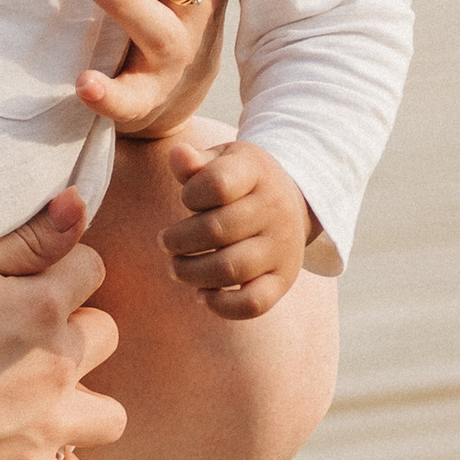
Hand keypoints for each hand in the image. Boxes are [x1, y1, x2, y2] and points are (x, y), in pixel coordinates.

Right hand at [0, 195, 128, 459]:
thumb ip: (28, 238)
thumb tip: (80, 203)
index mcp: (44, 306)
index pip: (93, 269)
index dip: (63, 272)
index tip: (29, 286)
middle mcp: (60, 365)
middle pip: (106, 336)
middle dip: (75, 335)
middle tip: (25, 345)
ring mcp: (51, 427)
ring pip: (110, 416)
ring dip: (85, 406)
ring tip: (43, 403)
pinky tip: (32, 452)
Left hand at [163, 139, 310, 319]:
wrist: (293, 200)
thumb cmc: (241, 180)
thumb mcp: (221, 161)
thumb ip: (195, 161)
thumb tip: (177, 154)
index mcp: (257, 172)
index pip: (217, 185)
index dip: (190, 195)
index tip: (186, 199)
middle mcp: (276, 209)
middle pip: (219, 230)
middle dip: (180, 240)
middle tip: (166, 242)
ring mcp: (283, 247)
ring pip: (232, 268)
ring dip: (192, 272)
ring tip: (176, 267)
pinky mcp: (283, 279)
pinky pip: (254, 303)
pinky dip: (223, 306)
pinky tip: (202, 295)